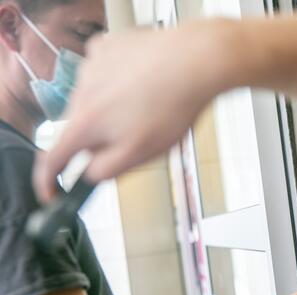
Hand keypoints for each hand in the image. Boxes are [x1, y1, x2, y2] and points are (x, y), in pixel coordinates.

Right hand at [33, 20, 224, 202]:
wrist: (195, 61)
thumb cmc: (173, 106)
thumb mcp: (141, 153)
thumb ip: (107, 169)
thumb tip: (89, 174)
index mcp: (85, 123)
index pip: (52, 159)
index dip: (47, 181)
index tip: (49, 191)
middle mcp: (80, 91)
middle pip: (79, 127)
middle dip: (100, 138)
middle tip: (134, 137)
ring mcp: (91, 64)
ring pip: (94, 100)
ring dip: (113, 109)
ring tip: (149, 105)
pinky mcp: (106, 47)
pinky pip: (105, 72)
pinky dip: (120, 81)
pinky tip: (144, 82)